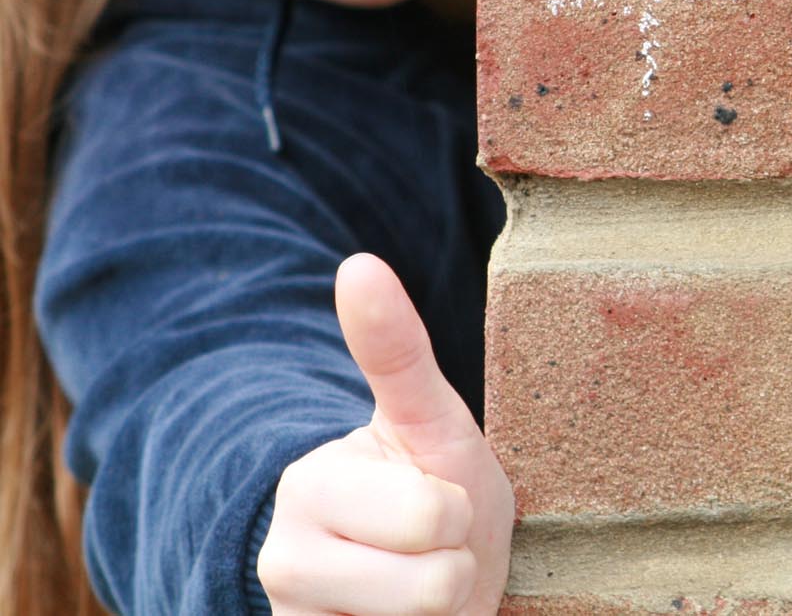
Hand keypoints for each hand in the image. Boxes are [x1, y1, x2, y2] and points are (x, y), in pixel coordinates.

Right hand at [257, 254, 512, 615]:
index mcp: (308, 485)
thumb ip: (396, 352)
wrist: (428, 587)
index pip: (433, 515)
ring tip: (420, 590)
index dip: (459, 513)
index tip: (438, 501)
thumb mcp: (434, 422)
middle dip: (456, 565)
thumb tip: (357, 263)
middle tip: (437, 549)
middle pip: (431, 582)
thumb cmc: (439, 492)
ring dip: (442, 611)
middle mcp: (280, 561)